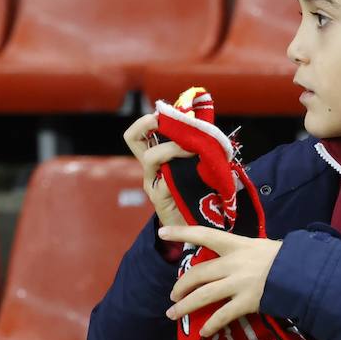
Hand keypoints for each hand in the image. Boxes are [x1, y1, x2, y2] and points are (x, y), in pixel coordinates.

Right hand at [123, 113, 194, 228]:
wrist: (193, 227)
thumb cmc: (196, 195)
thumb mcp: (195, 168)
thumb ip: (197, 151)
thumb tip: (207, 128)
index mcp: (157, 159)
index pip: (139, 135)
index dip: (147, 121)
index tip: (163, 113)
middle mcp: (150, 169)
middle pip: (133, 139)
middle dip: (146, 123)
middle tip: (160, 119)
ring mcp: (152, 184)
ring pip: (151, 157)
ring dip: (172, 149)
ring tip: (193, 152)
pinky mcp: (159, 200)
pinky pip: (165, 182)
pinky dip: (182, 175)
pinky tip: (197, 178)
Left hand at [161, 225, 281, 335]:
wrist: (305, 272)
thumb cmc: (284, 257)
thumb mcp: (260, 246)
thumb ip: (242, 252)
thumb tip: (229, 260)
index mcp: (237, 244)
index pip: (204, 235)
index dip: (182, 233)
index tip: (162, 232)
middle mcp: (234, 263)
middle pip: (198, 273)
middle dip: (181, 285)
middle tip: (173, 295)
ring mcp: (239, 283)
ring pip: (203, 295)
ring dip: (185, 306)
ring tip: (174, 314)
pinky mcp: (247, 302)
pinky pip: (223, 315)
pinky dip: (211, 325)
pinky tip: (203, 332)